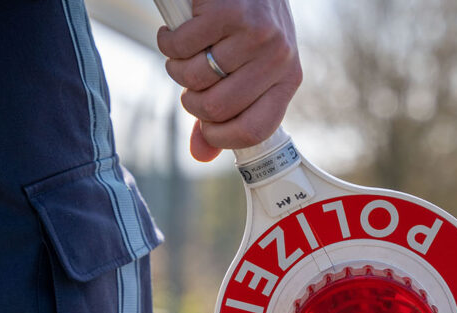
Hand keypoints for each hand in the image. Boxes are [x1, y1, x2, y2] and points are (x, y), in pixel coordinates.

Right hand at [157, 0, 301, 160]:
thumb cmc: (245, 24)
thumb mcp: (249, 69)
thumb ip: (227, 112)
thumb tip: (200, 154)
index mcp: (288, 79)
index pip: (255, 130)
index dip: (222, 137)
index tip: (206, 128)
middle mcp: (277, 58)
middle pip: (217, 108)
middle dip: (190, 100)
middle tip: (189, 80)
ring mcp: (254, 35)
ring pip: (193, 78)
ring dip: (177, 66)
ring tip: (186, 49)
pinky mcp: (226, 12)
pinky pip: (179, 47)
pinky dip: (168, 40)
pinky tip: (179, 27)